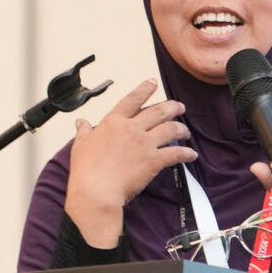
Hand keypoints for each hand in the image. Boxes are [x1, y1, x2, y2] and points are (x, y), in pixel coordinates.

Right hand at [65, 78, 195, 246]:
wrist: (96, 190)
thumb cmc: (86, 170)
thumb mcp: (80, 145)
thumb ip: (84, 131)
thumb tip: (81, 122)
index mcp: (114, 122)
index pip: (132, 99)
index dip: (144, 89)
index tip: (152, 82)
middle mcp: (132, 128)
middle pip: (158, 111)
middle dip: (172, 107)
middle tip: (179, 107)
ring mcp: (144, 143)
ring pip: (170, 128)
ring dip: (181, 128)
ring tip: (186, 130)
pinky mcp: (154, 160)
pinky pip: (176, 153)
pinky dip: (186, 153)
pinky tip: (191, 154)